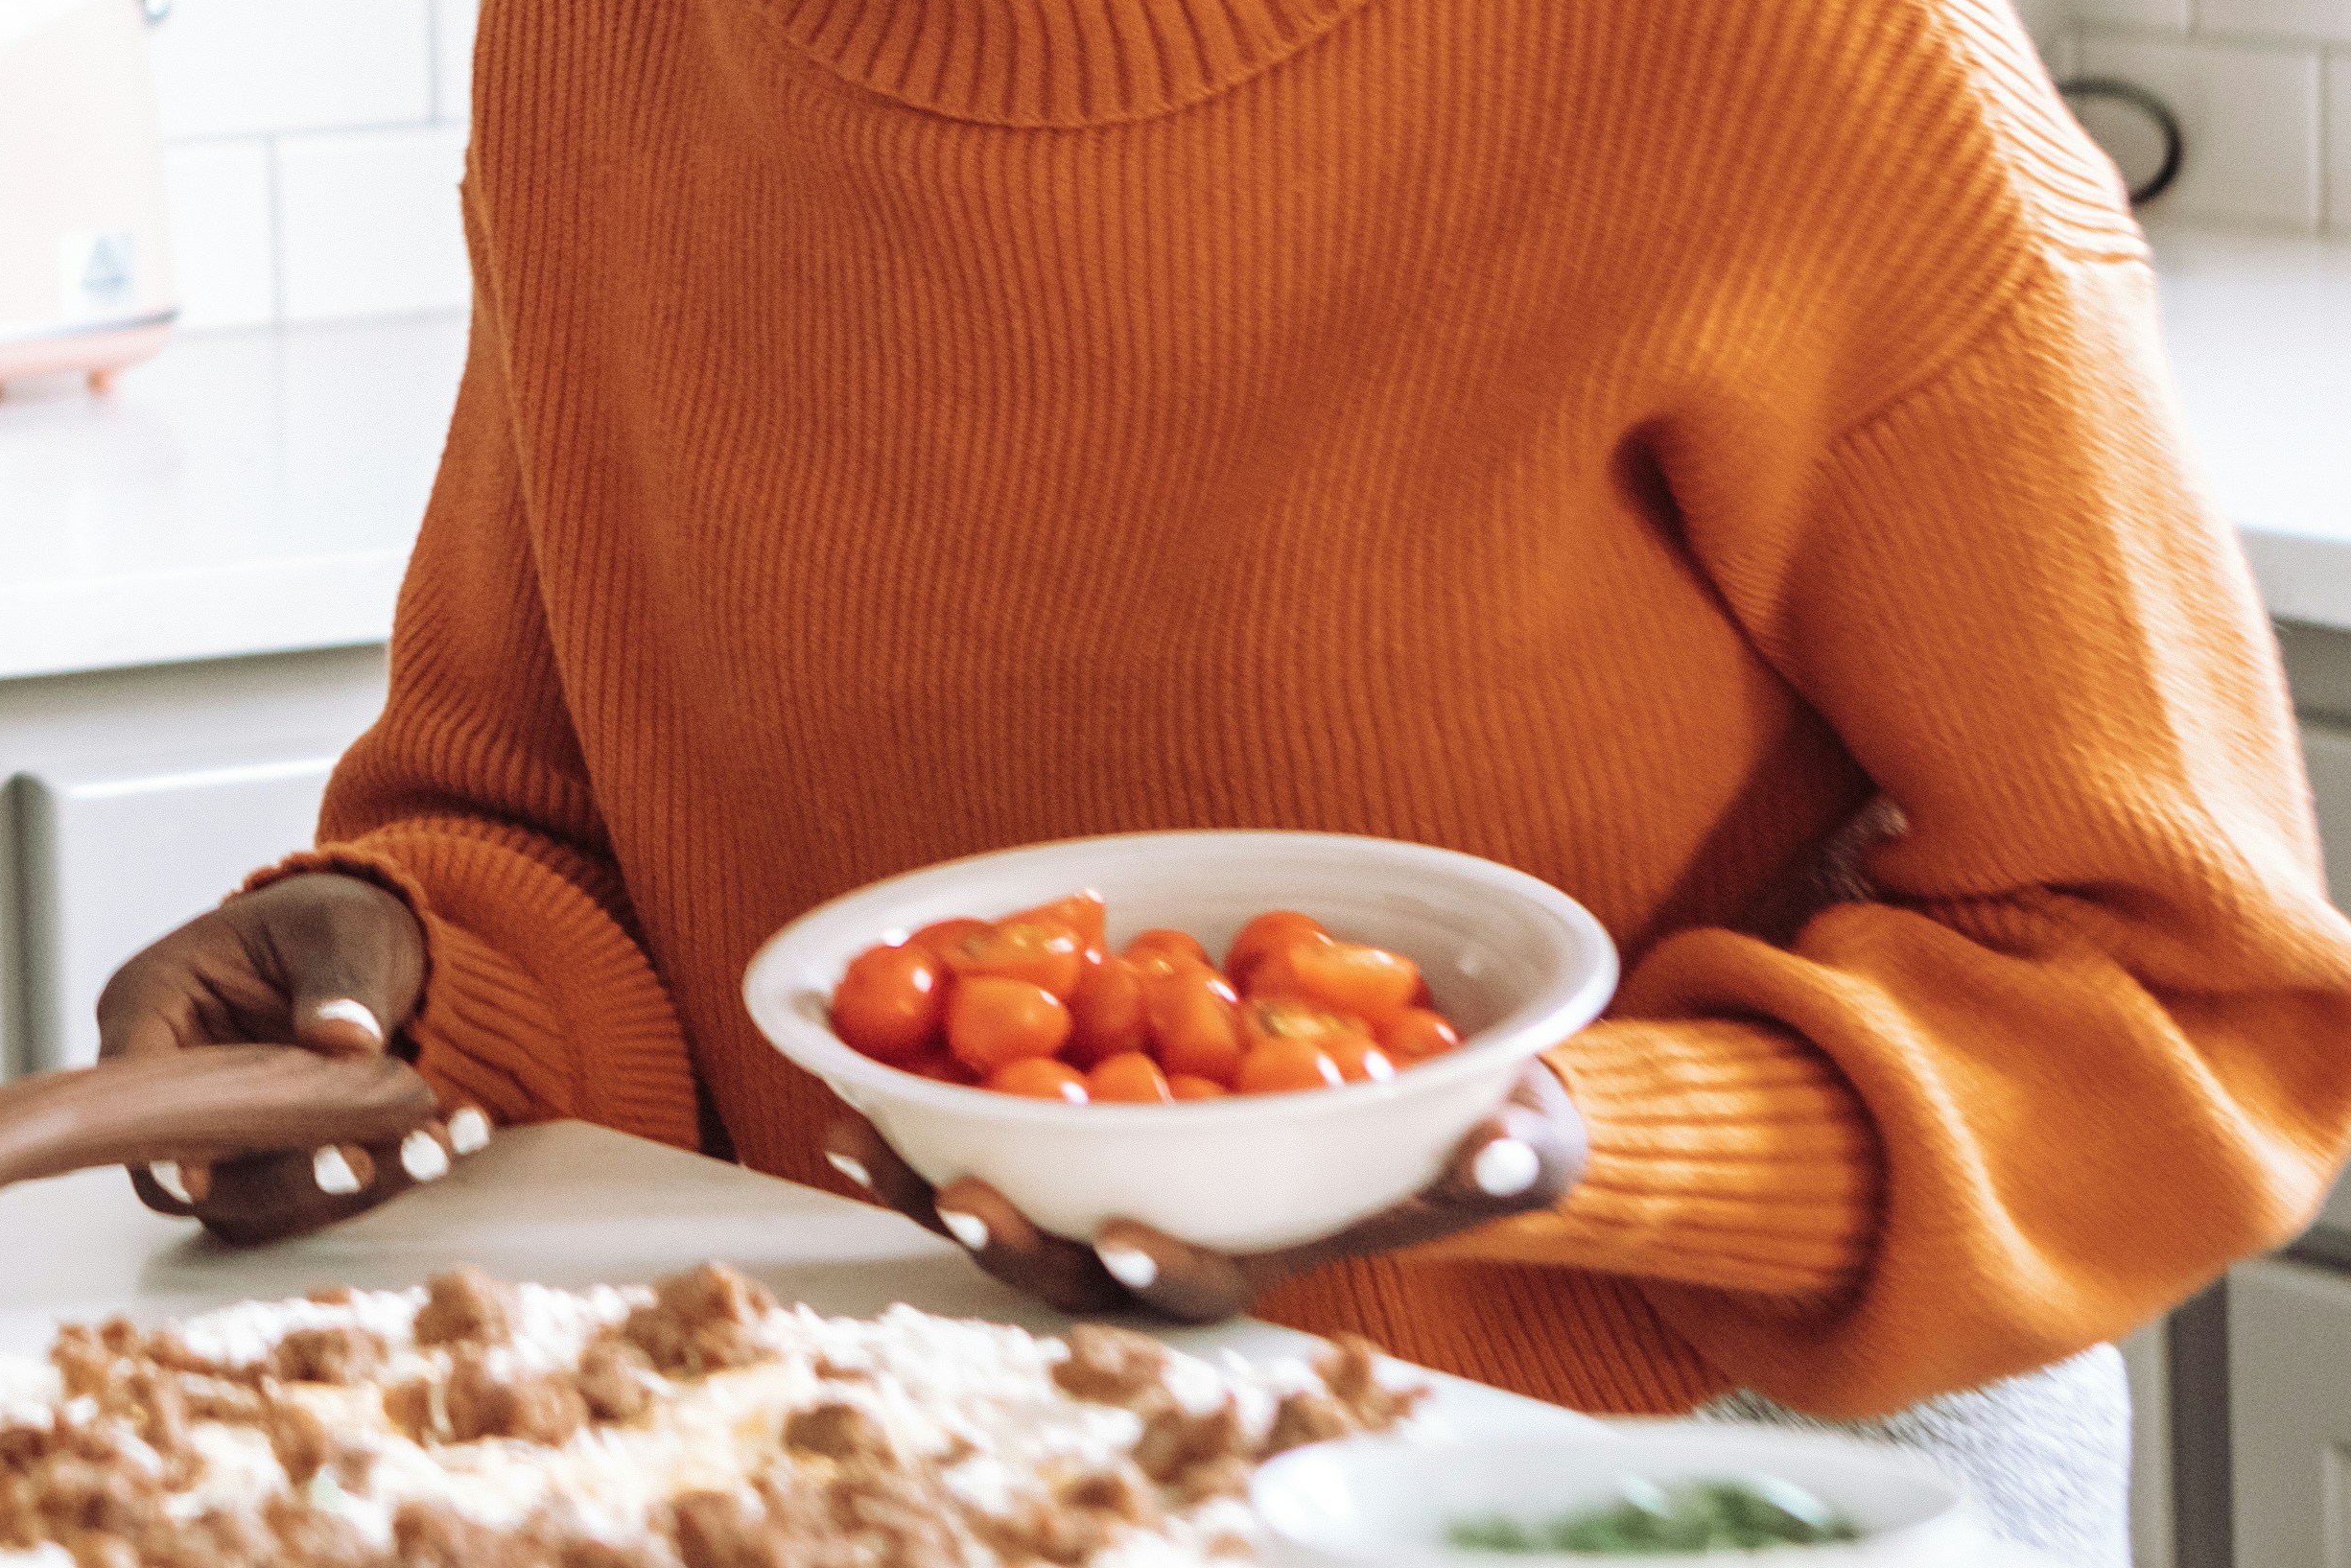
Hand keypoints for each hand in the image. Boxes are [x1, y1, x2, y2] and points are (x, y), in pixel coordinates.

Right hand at [89, 874, 482, 1242]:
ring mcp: (219, 1131)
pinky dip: (382, 1180)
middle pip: (191, 1162)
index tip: (198, 1175)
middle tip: (357, 1163)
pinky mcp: (271, 1165)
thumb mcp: (341, 927)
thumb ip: (338, 980)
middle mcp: (173, 1079)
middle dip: (277, 1174)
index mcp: (154, 1002)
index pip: (133, 1085)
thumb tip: (342, 1039)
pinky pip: (312, 1198)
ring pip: (254, 1197)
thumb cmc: (332, 922)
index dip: (156, 1133)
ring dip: (339, 1189)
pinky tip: (446, 1144)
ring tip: (428, 1150)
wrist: (369, 955)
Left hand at [811, 1060, 1588, 1324]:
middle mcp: (1161, 1230)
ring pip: (997, 1201)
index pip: (1201, 1281)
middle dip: (1010, 1237)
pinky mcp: (1049, 1119)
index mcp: (1255, 1250)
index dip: (1160, 1268)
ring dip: (921, 1177)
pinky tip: (841, 1068)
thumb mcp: (1499, 1139)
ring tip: (857, 1137)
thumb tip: (1509, 1138)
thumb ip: (1503, 1152)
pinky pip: (964, 1122)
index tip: (1130, 1237)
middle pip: (1067, 1261)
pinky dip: (904, 1103)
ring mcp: (1097, 1182)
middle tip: (961, 1192)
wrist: (1397, 1076)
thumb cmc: (1451, 1130)